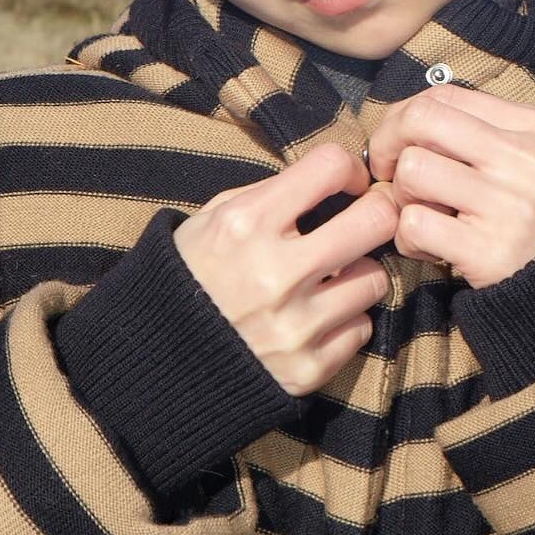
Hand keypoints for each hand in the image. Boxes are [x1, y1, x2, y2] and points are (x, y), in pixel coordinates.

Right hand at [173, 144, 397, 397]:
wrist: (157, 361)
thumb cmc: (189, 276)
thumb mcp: (212, 219)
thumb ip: (269, 197)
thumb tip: (335, 182)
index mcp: (246, 224)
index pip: (331, 166)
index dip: (349, 169)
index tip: (348, 184)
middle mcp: (274, 273)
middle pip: (376, 222)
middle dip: (376, 214)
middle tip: (365, 223)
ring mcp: (293, 325)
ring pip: (375, 279)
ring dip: (358, 275)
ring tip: (331, 279)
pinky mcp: (306, 369)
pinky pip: (360, 328)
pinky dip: (344, 321)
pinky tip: (317, 318)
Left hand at [365, 86, 534, 289]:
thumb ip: (492, 135)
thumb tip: (416, 120)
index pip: (447, 95)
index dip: (406, 116)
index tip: (400, 143)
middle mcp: (526, 157)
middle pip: (422, 119)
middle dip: (388, 143)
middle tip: (388, 172)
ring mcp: (509, 203)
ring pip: (413, 169)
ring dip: (401, 196)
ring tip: (422, 215)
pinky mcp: (489, 250)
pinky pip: (415, 224)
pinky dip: (408, 239)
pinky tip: (430, 249)